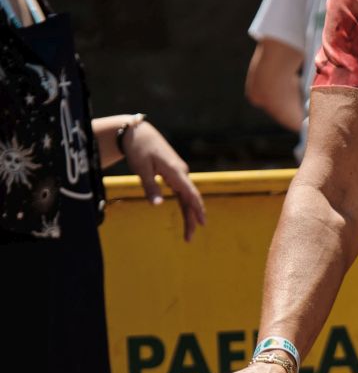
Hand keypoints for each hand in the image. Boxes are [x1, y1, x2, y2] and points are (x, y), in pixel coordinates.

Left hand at [122, 121, 205, 241]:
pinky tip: (186, 216)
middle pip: (191, 199)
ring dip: (188, 214)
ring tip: (187, 232)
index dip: (197, 209)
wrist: (139, 133)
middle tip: (188, 239)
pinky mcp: (175, 174)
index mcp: (175, 171)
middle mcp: (181, 173)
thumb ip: (150, 187)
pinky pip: (183, 192)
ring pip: (187, 197)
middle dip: (192, 219)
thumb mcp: (141, 168)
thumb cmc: (139, 149)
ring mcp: (179, 173)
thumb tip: (157, 205)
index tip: (202, 224)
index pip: (190, 193)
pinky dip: (185, 205)